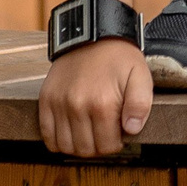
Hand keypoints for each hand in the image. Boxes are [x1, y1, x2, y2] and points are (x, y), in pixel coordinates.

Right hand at [38, 38, 151, 156]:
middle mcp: (77, 106)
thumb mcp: (141, 75)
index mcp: (103, 103)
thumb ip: (141, 104)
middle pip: (85, 150)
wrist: (92, 35)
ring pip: (65, 147)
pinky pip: (47, 136)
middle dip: (98, 147)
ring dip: (78, 147)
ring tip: (89, 134)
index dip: (116, 145)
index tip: (119, 135)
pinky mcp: (45, 100)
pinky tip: (71, 132)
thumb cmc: (119, 58)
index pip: (107, 146)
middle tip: (105, 135)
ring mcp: (59, 104)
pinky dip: (58, 141)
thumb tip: (132, 130)